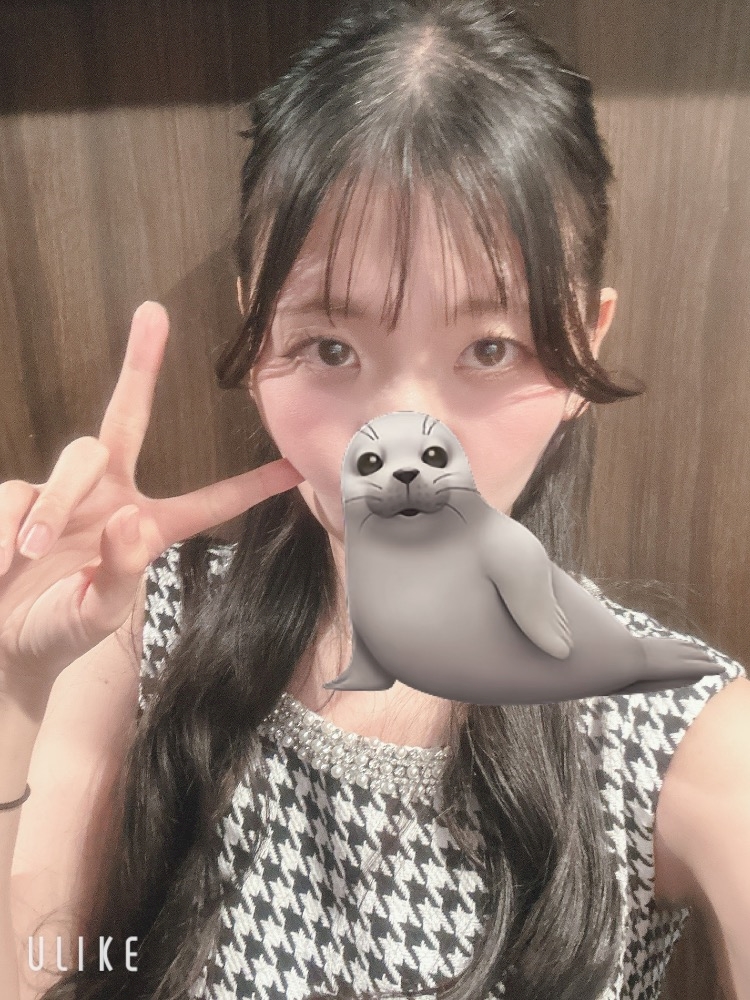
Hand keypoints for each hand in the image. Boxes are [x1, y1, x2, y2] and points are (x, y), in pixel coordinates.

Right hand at [0, 301, 302, 704]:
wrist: (1, 646)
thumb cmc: (59, 631)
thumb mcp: (98, 612)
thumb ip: (122, 571)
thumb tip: (134, 521)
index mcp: (145, 527)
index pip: (207, 503)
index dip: (249, 487)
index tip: (293, 467)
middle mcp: (109, 498)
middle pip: (125, 418)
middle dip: (141, 366)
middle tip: (153, 314)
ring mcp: (61, 493)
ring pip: (76, 458)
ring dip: (53, 507)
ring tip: (31, 553)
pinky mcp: (16, 497)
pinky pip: (17, 494)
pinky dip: (7, 529)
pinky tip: (3, 561)